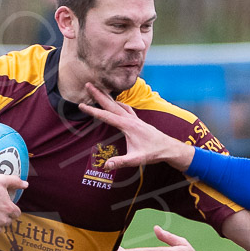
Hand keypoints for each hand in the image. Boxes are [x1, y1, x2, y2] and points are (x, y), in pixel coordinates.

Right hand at [76, 84, 194, 171]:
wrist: (169, 148)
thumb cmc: (153, 153)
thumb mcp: (136, 159)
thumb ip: (121, 161)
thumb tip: (106, 165)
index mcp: (128, 126)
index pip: (106, 116)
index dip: (92, 110)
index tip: (81, 105)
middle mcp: (131, 119)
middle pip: (111, 104)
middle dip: (98, 94)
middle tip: (88, 84)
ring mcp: (135, 119)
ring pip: (118, 104)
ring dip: (107, 97)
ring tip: (99, 90)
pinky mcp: (138, 121)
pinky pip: (125, 108)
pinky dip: (118, 103)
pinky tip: (116, 103)